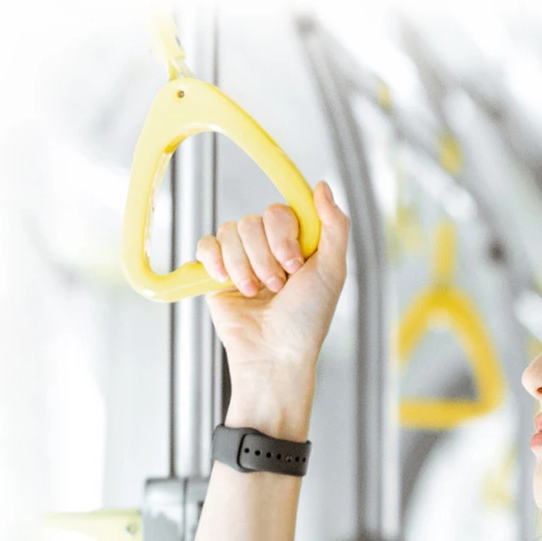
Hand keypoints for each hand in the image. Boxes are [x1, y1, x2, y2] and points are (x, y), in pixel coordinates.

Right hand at [194, 180, 349, 377]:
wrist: (274, 354)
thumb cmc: (306, 321)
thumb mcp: (332, 272)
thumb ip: (335, 227)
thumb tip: (323, 186)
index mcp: (296, 244)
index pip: (280, 211)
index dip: (284, 236)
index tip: (296, 265)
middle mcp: (268, 247)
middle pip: (253, 220)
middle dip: (266, 258)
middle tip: (278, 287)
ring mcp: (241, 258)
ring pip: (230, 231)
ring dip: (245, 267)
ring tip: (257, 294)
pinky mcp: (216, 271)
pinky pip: (206, 244)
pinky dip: (216, 262)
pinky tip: (227, 282)